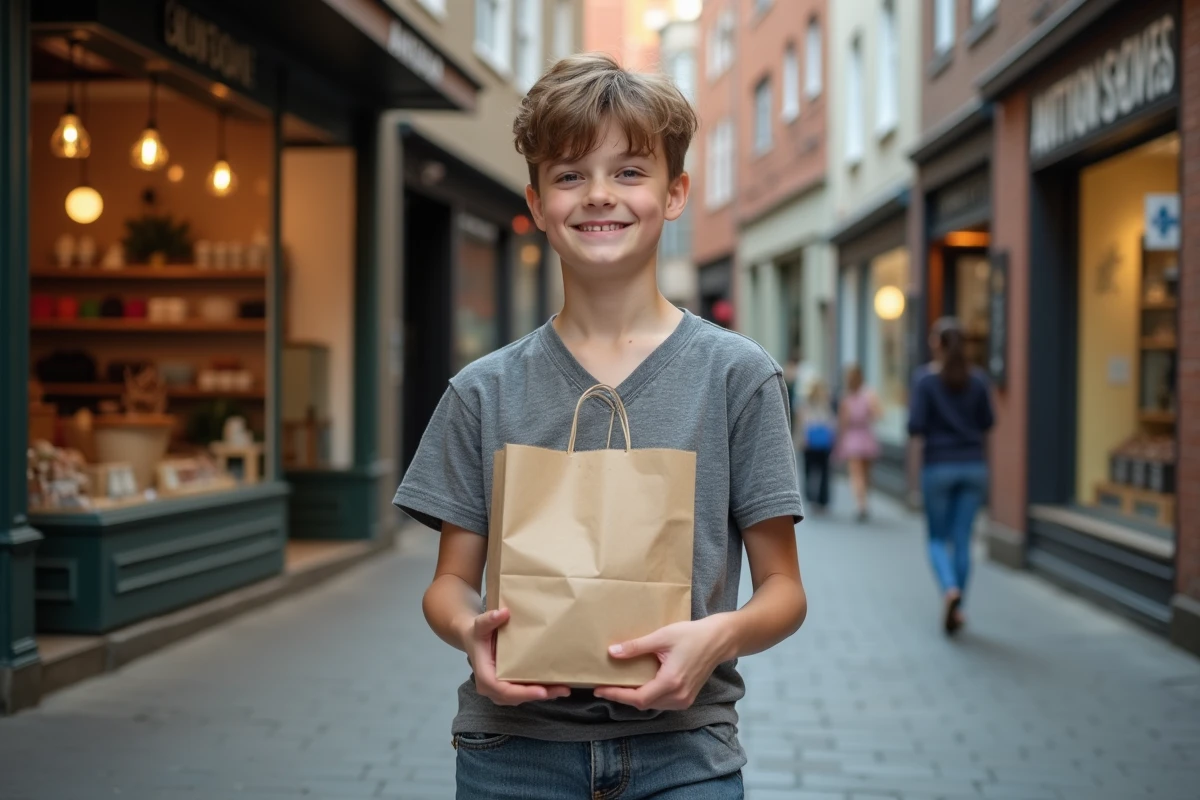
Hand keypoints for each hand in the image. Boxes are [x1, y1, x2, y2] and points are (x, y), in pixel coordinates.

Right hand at [462, 608, 570, 705]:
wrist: (474, 639)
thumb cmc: (478, 634)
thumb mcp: (480, 625)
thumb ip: (488, 619)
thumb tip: (503, 613)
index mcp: (485, 677)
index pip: (504, 690)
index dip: (524, 693)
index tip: (542, 690)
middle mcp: (491, 688)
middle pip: (516, 697)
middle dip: (540, 695)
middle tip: (562, 690)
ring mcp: (500, 690)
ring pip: (522, 697)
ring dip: (543, 695)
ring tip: (564, 689)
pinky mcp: (508, 687)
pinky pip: (524, 692)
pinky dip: (540, 691)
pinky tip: (556, 686)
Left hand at [593, 616, 734, 710]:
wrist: (718, 640)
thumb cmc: (691, 635)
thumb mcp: (662, 637)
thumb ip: (636, 647)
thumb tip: (612, 653)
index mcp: (671, 682)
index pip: (638, 698)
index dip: (616, 695)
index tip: (599, 690)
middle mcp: (678, 696)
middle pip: (643, 703)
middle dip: (623, 697)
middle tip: (604, 687)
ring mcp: (684, 700)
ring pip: (652, 704)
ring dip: (635, 697)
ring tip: (618, 686)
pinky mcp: (687, 698)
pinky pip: (662, 702)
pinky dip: (648, 696)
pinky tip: (639, 685)